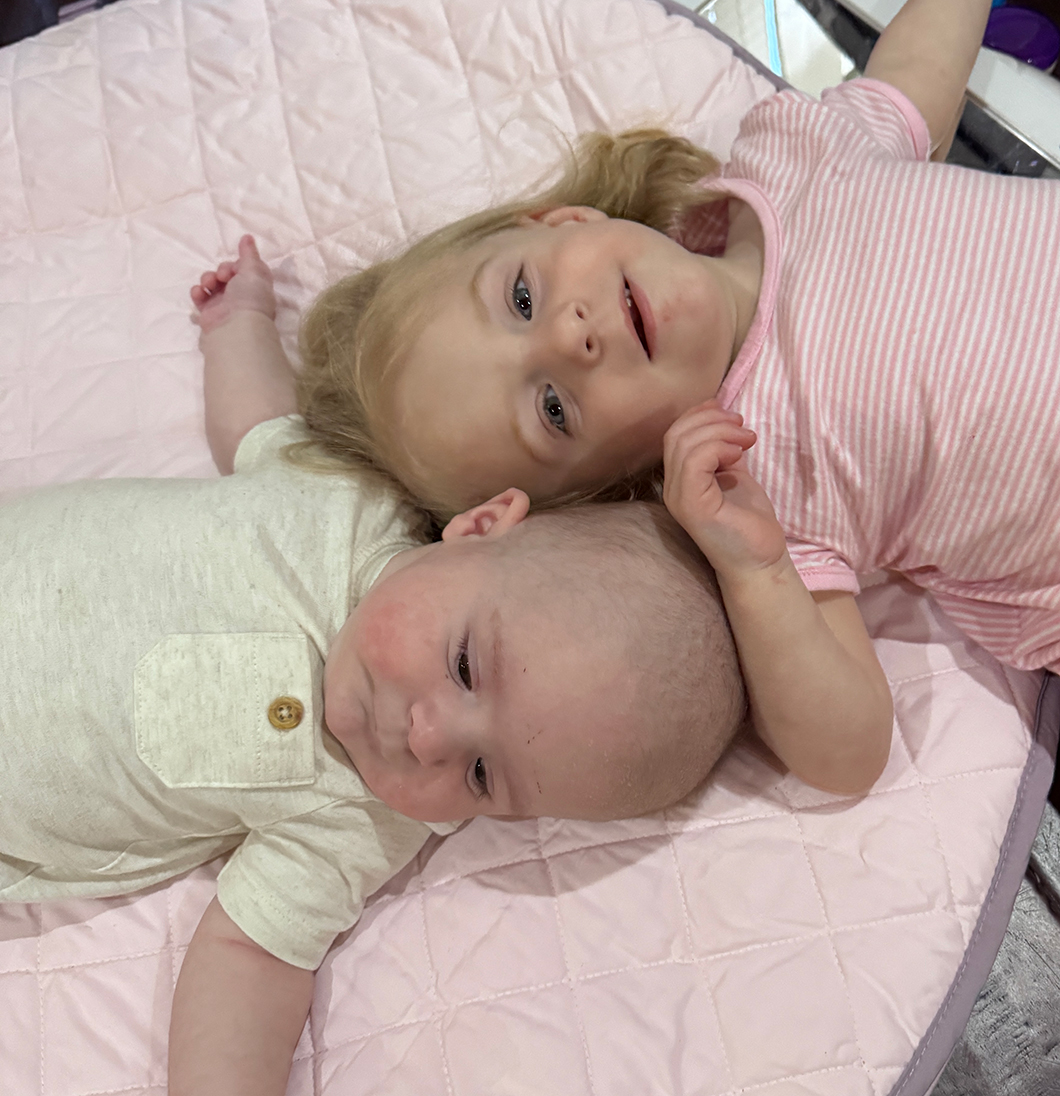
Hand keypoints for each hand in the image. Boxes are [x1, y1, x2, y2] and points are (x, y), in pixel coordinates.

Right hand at [191, 235, 275, 334]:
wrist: (235, 327)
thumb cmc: (250, 298)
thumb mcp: (254, 271)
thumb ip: (249, 253)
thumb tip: (248, 237)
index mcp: (255, 286)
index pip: (242, 268)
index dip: (235, 264)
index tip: (234, 268)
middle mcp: (240, 295)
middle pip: (225, 274)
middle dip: (220, 270)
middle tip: (222, 277)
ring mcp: (224, 304)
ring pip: (211, 283)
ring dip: (207, 279)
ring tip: (208, 285)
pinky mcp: (209, 313)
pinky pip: (200, 297)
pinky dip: (197, 292)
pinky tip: (200, 293)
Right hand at [662, 400, 786, 574]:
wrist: (761, 561)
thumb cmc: (749, 523)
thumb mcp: (735, 476)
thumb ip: (723, 451)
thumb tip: (724, 420)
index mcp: (680, 480)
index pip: (675, 434)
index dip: (699, 415)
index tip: (731, 414)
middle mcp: (672, 489)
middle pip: (676, 434)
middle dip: (712, 419)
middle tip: (743, 426)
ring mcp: (679, 498)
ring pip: (685, 444)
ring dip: (721, 431)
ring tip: (747, 439)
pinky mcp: (692, 507)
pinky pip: (695, 461)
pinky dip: (719, 447)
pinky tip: (739, 455)